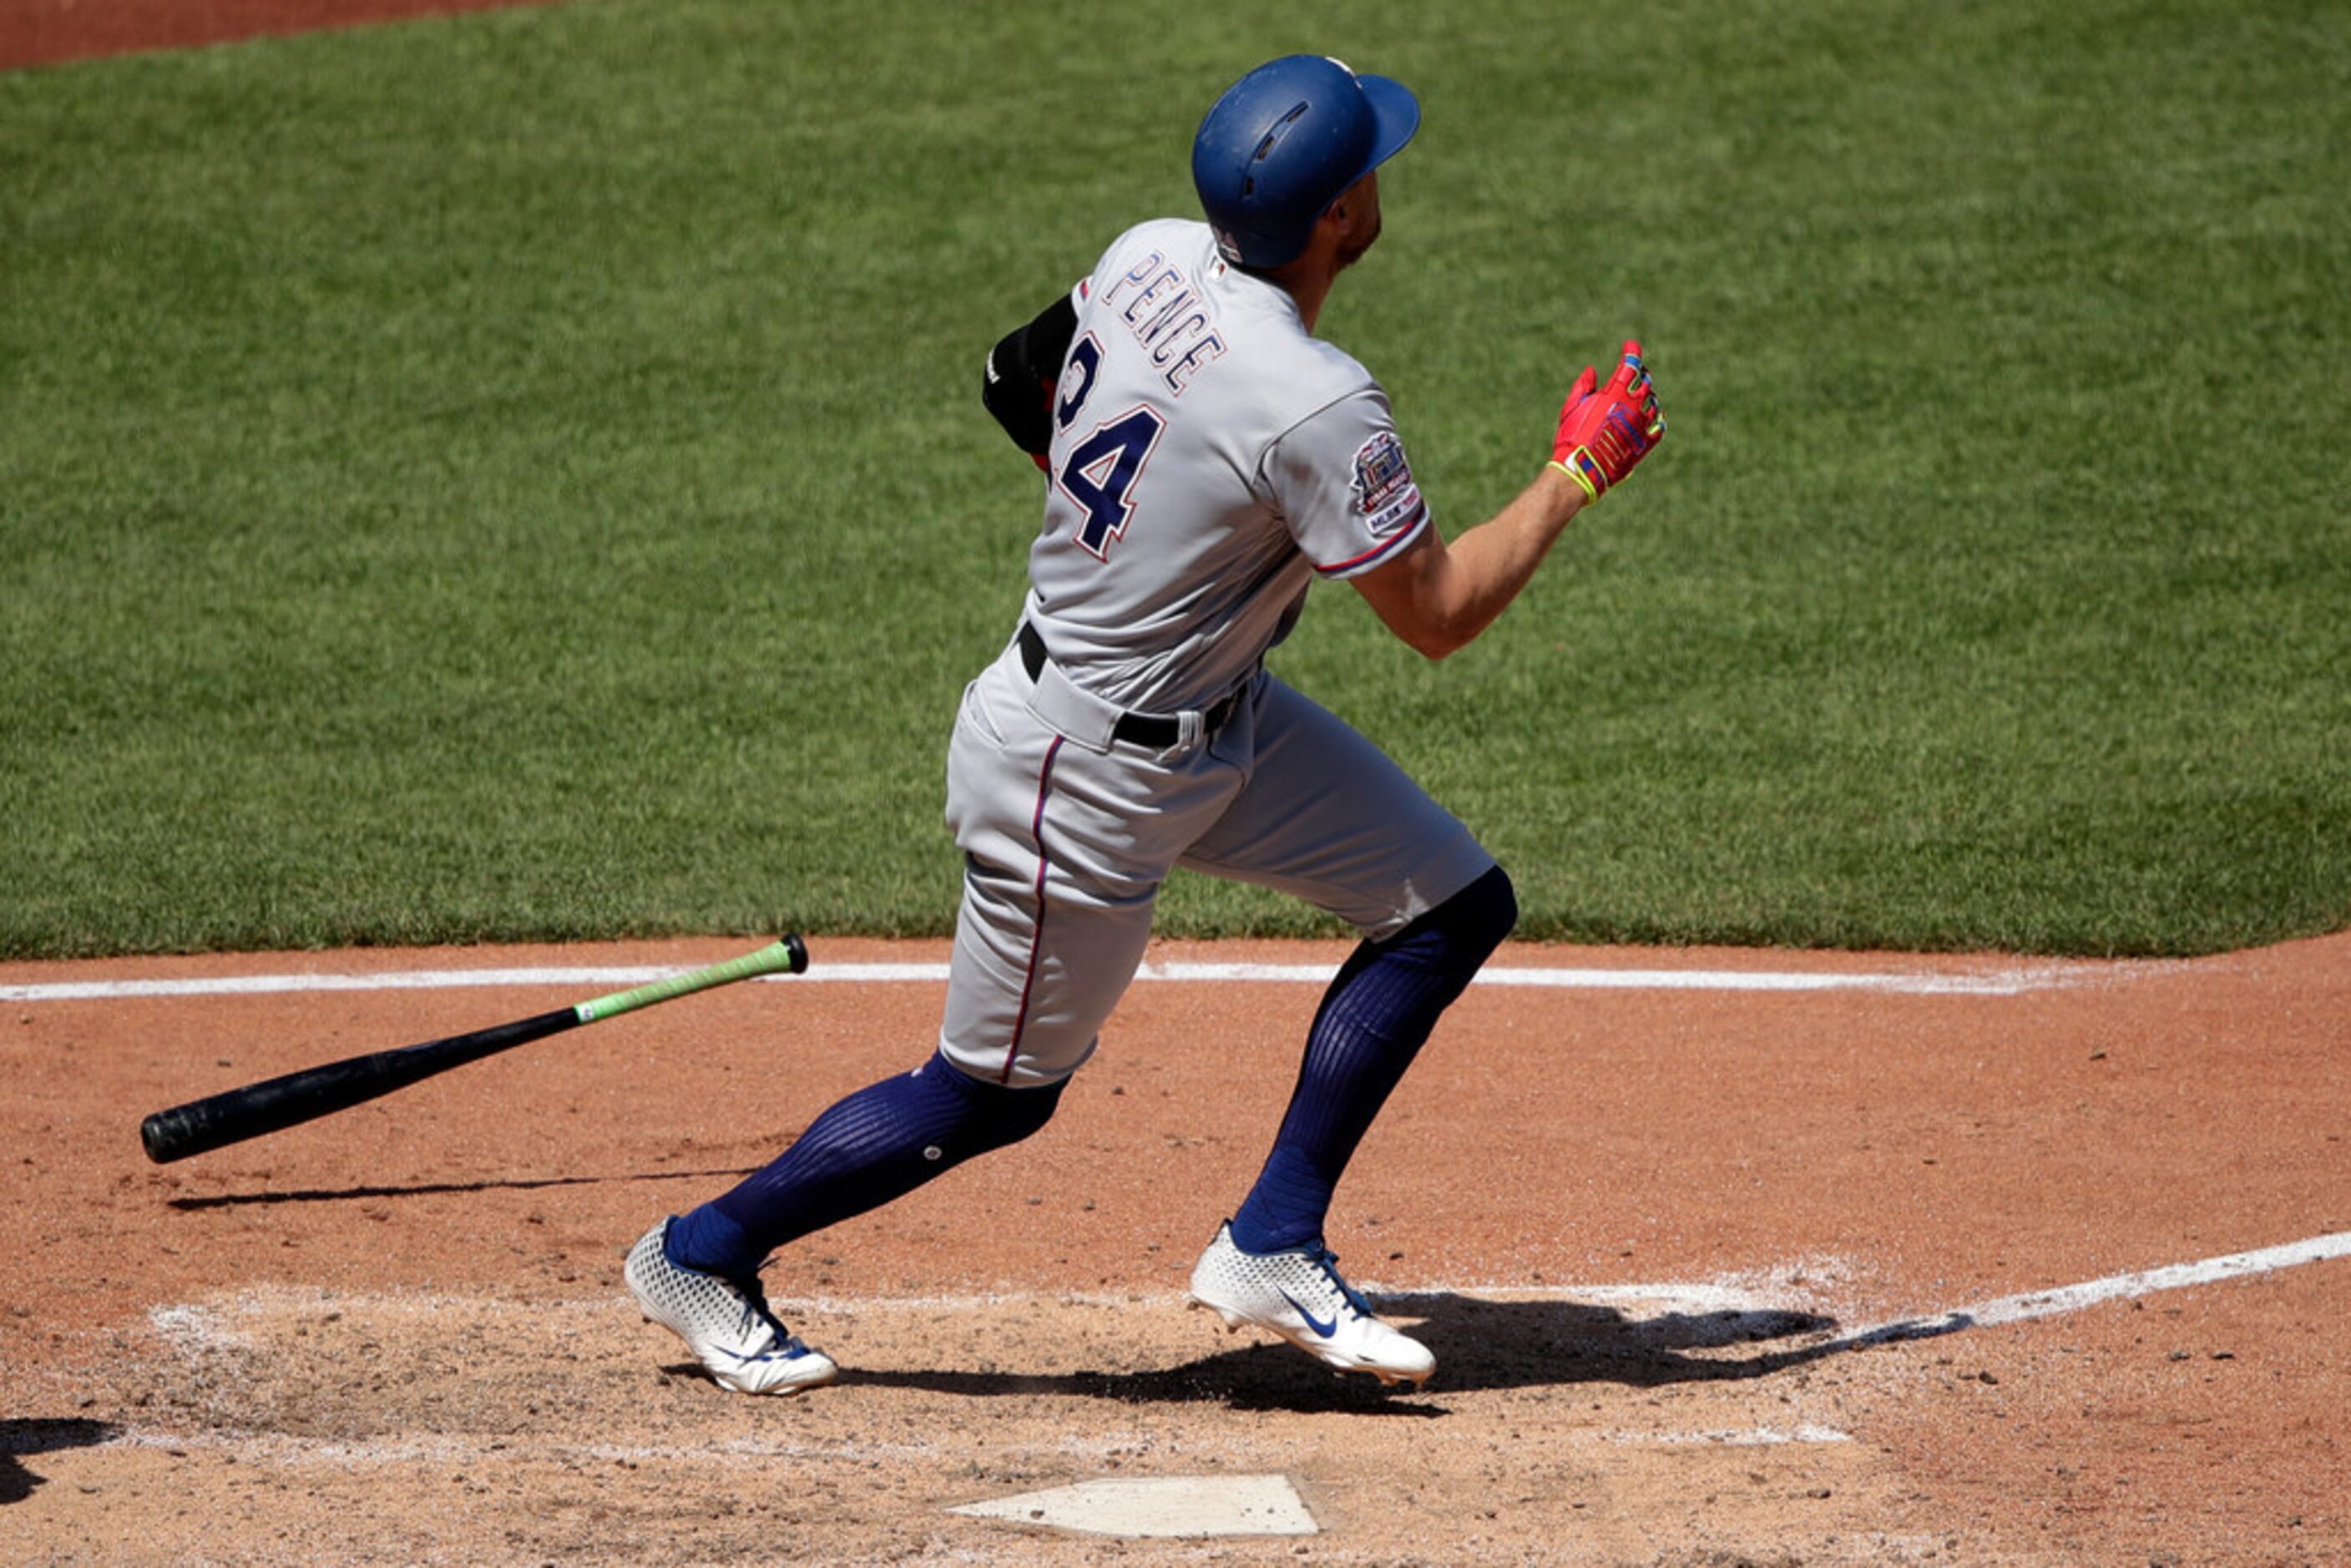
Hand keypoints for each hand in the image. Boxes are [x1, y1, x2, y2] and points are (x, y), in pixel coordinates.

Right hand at [1550, 341, 1664, 502]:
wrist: (1583, 469)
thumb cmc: (1572, 437)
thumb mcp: (1572, 407)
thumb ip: (1583, 386)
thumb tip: (1591, 371)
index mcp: (1616, 392)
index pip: (1631, 364)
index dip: (1632, 351)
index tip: (1630, 346)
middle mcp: (1634, 405)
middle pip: (1645, 380)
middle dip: (1638, 373)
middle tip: (1632, 373)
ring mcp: (1642, 424)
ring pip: (1653, 402)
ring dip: (1646, 396)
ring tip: (1638, 396)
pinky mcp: (1645, 442)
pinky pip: (1659, 426)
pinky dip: (1655, 418)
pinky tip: (1650, 416)